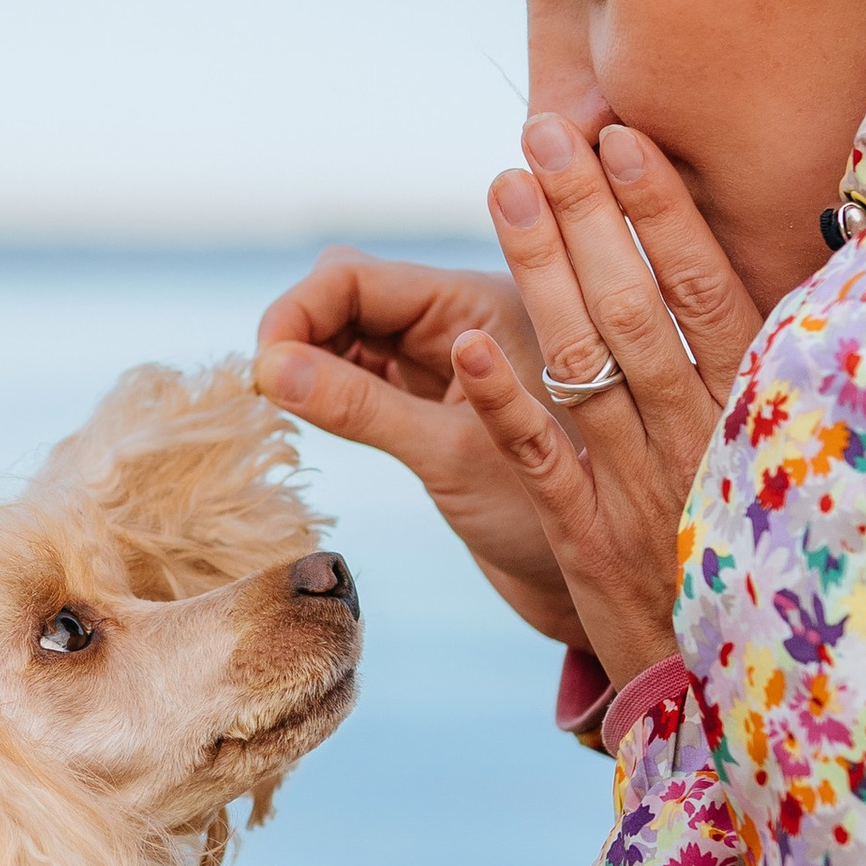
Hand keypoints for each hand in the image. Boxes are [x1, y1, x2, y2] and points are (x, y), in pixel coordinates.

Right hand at [253, 249, 581, 641]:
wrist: (603, 589)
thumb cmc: (555, 523)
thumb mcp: (450, 457)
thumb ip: (361, 407)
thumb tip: (268, 368)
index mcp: (481, 304)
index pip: (357, 276)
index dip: (296, 311)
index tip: (261, 369)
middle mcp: (464, 320)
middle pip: (347, 296)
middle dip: (296, 331)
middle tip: (264, 394)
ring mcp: (447, 365)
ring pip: (351, 337)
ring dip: (309, 362)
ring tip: (280, 412)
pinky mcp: (437, 408)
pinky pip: (365, 381)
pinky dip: (329, 393)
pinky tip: (306, 422)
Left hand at [452, 118, 764, 687]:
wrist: (742, 698)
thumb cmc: (759, 571)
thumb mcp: (778, 467)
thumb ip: (762, 384)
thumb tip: (765, 285)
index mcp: (752, 412)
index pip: (708, 290)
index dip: (665, 213)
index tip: (627, 138)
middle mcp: (701, 439)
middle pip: (639, 307)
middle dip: (589, 215)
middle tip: (543, 134)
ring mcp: (642, 488)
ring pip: (587, 364)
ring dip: (541, 273)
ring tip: (503, 191)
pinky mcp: (588, 541)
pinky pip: (543, 460)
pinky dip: (506, 402)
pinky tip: (465, 346)